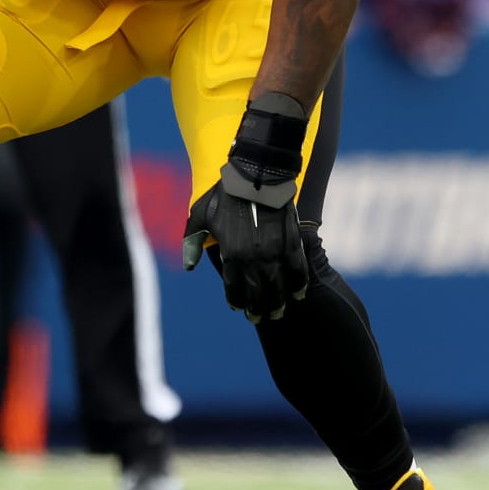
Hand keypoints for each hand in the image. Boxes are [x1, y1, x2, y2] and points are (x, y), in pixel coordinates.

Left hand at [181, 93, 310, 322]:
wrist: (256, 172)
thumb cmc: (225, 193)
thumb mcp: (201, 216)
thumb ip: (193, 242)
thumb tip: (188, 265)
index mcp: (231, 254)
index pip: (234, 289)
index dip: (236, 301)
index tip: (238, 307)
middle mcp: (254, 258)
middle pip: (258, 295)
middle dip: (259, 309)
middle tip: (260, 317)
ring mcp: (275, 252)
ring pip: (279, 288)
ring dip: (279, 303)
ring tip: (278, 311)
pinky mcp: (293, 242)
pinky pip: (298, 270)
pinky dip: (299, 284)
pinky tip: (299, 293)